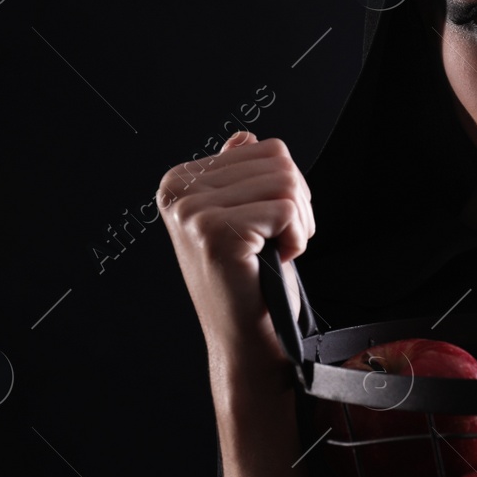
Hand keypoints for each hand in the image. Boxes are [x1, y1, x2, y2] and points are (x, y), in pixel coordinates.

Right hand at [156, 130, 313, 405]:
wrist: (246, 340)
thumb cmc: (250, 283)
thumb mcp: (242, 217)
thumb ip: (238, 176)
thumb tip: (243, 136)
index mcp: (180, 182)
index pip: (265, 148)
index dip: (286, 189)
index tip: (267, 227)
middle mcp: (178, 191)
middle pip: (279, 160)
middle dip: (297, 204)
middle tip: (276, 243)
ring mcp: (192, 212)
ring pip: (287, 183)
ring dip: (298, 223)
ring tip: (273, 252)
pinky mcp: (215, 232)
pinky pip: (287, 210)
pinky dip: (295, 239)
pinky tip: (273, 261)